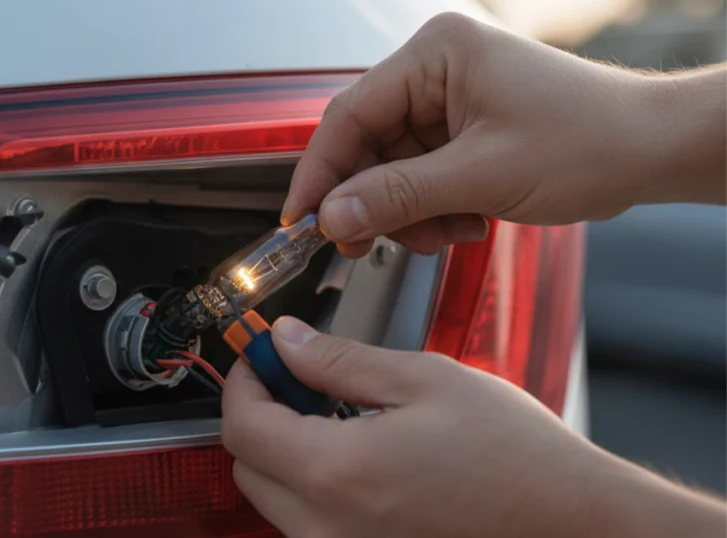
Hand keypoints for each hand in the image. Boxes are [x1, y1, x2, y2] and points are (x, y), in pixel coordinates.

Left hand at [221, 317, 726, 537]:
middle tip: (293, 376)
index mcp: (337, 473)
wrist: (573, 520)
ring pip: (274, 498)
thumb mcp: (423, 379)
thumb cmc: (516, 457)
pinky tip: (355, 453)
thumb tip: (287, 341)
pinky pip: (309, 524)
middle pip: (247, 467)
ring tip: (330, 412)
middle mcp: (329, 527)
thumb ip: (339, 360)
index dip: (243, 379)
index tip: (261, 354)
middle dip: (258, 413)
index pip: (243, 426)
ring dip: (282, 451)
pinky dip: (312, 485)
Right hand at [283, 13, 725, 257]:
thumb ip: (398, 196)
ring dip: (410, 213)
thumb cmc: (587, 141)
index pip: (349, 115)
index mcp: (435, 55)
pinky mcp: (462, 130)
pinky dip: (432, 209)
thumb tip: (332, 215)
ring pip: (391, 170)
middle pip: (367, 145)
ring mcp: (449, 100)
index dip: (320, 173)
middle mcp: (435, 71)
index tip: (300, 220)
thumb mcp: (481, 176)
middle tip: (365, 244)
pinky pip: (420, 177)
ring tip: (450, 230)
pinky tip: (466, 221)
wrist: (649, 152)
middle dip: (373, 201)